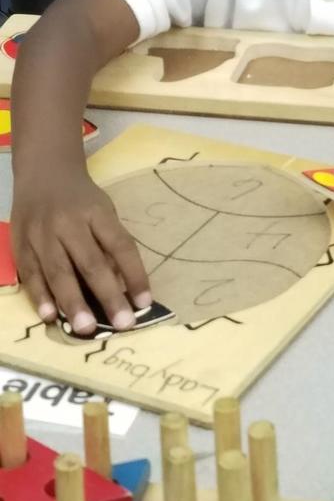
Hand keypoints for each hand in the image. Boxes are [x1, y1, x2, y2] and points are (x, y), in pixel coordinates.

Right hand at [11, 166, 150, 334]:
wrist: (43, 171)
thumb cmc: (81, 199)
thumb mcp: (104, 211)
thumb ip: (111, 244)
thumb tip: (123, 287)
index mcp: (97, 212)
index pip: (121, 246)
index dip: (135, 275)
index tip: (145, 303)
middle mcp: (69, 222)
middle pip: (91, 263)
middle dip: (107, 296)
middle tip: (121, 324)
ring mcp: (41, 233)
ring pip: (58, 272)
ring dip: (73, 303)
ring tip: (86, 328)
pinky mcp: (20, 244)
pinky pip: (31, 273)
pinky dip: (40, 296)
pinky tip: (50, 316)